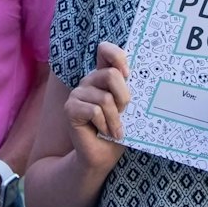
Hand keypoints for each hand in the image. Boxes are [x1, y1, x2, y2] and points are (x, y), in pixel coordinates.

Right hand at [65, 42, 131, 172]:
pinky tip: (104, 132)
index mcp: (103, 76)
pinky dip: (105, 125)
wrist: (102, 156)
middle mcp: (89, 81)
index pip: (105, 50)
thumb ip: (129, 89)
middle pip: (111, 75)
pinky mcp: (70, 108)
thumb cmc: (118, 130)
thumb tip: (137, 77)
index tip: (128, 75)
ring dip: (115, 118)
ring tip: (115, 129)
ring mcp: (77, 93)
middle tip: (124, 113)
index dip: (118, 57)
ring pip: (105, 98)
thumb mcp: (128, 108)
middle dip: (124, 98)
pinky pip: (94, 111)